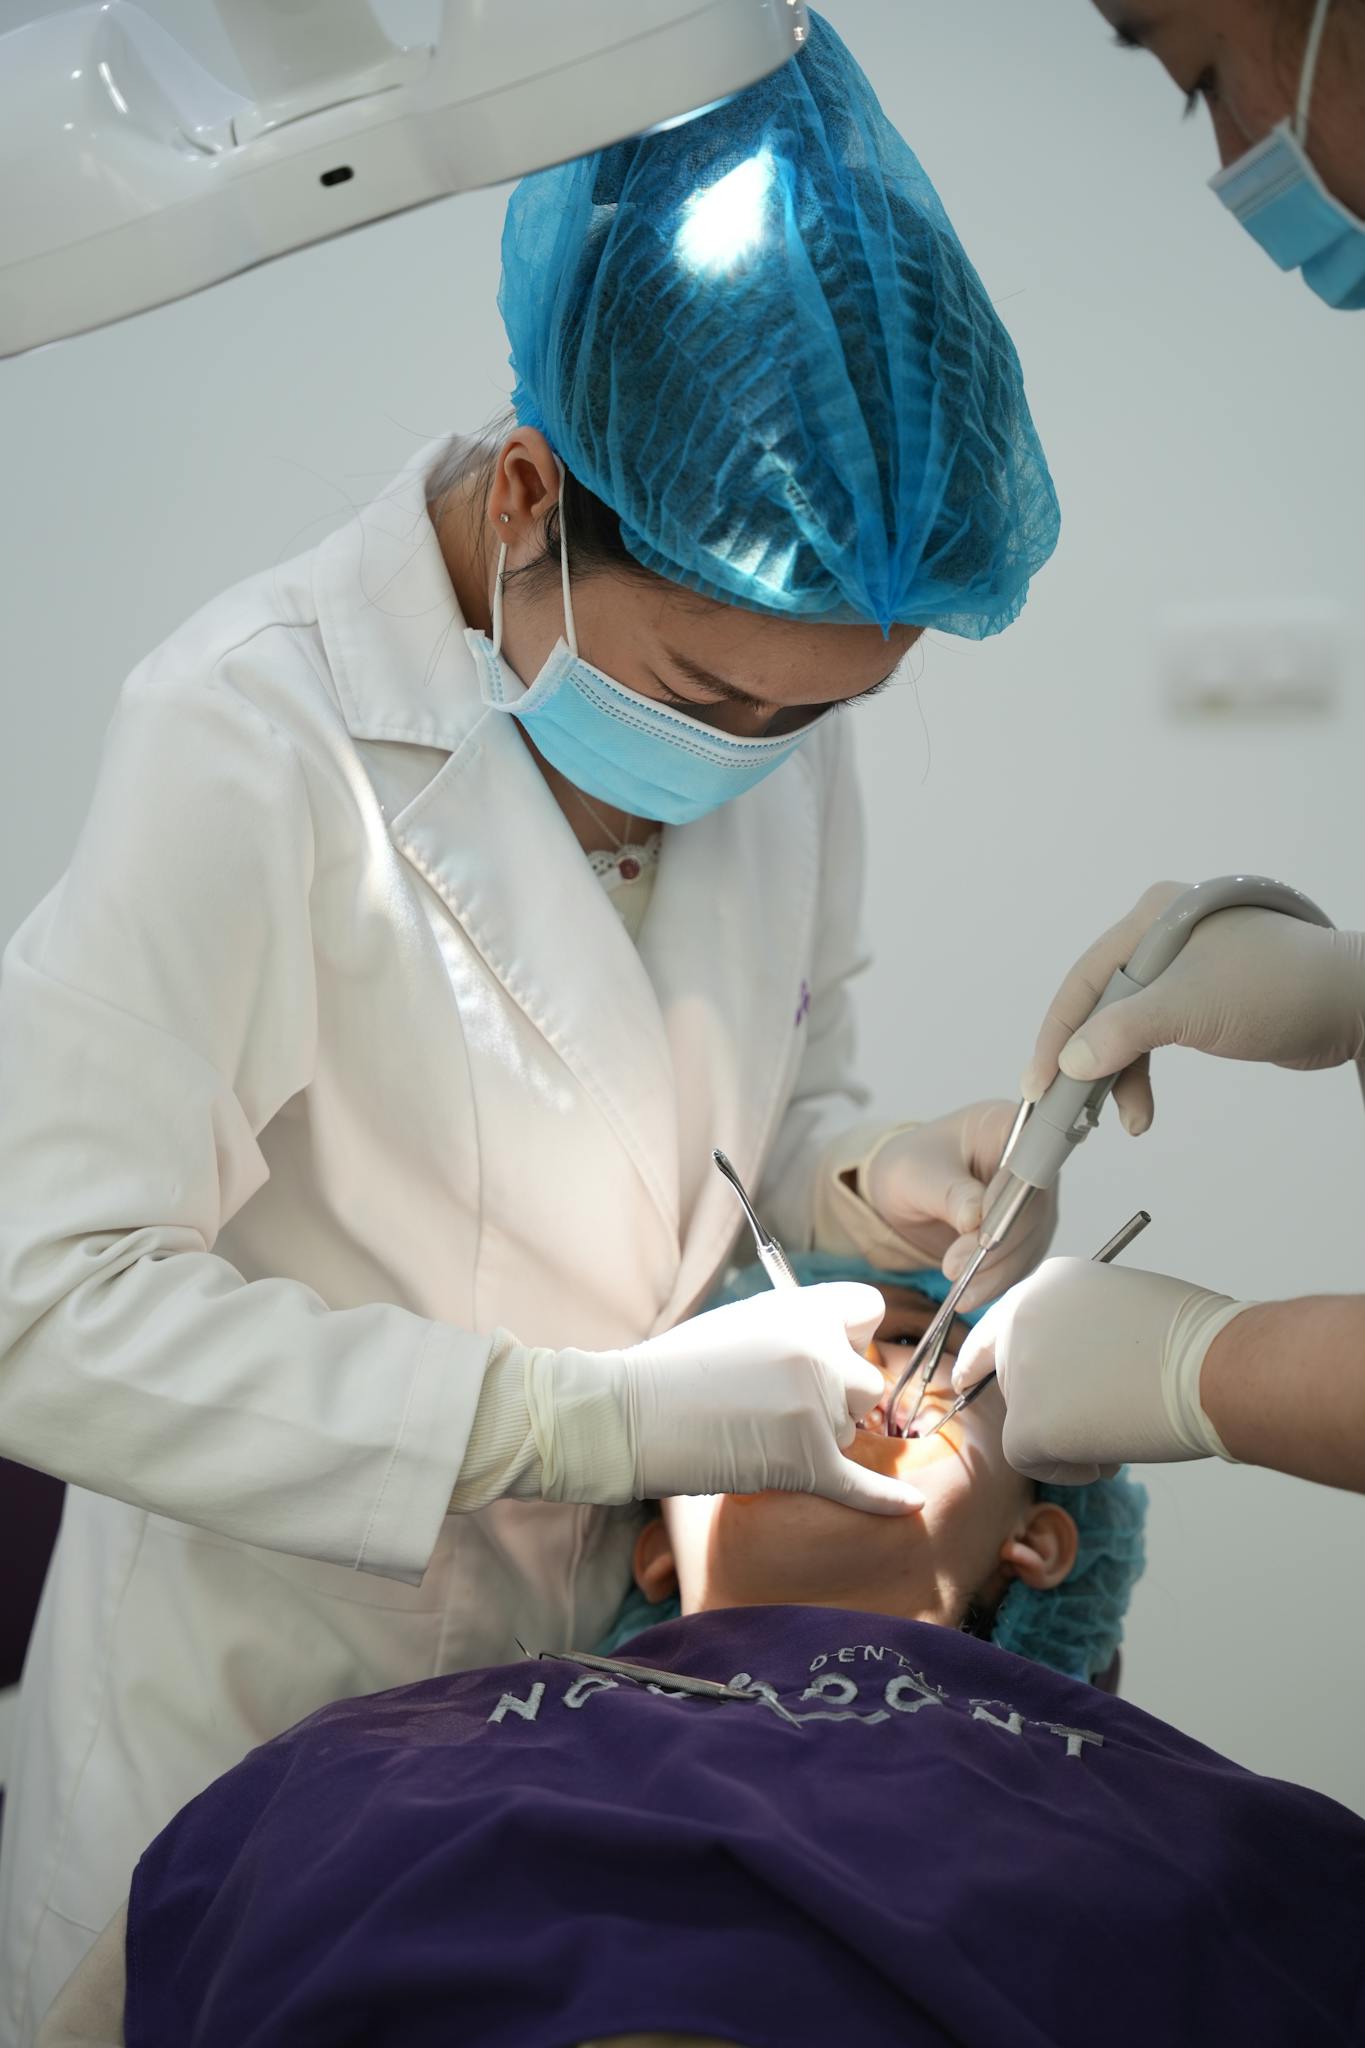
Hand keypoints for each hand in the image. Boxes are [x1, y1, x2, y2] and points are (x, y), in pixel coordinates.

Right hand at [622, 1284, 923, 1513]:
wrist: (629, 1416)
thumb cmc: (673, 1370)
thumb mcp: (739, 1322)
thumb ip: (793, 1327)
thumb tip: (833, 1341)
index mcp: (803, 1310)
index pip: (869, 1310)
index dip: (852, 1332)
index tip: (831, 1348)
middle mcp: (820, 1353)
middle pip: (869, 1382)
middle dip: (840, 1396)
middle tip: (787, 1406)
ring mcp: (817, 1408)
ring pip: (851, 1430)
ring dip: (821, 1437)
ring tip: (762, 1434)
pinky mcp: (807, 1461)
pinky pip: (862, 1486)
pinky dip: (885, 1500)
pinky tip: (910, 1505)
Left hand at [862, 1101, 1058, 1309]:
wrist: (905, 1190)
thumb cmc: (911, 1166)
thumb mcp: (917, 1173)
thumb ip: (948, 1192)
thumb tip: (976, 1219)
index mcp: (1005, 1127)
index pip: (1026, 1161)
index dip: (1009, 1197)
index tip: (979, 1227)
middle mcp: (1028, 1163)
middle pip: (1033, 1207)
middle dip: (997, 1242)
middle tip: (957, 1267)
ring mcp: (1032, 1201)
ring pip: (1030, 1240)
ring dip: (997, 1269)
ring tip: (961, 1289)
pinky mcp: (1026, 1233)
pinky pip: (1021, 1260)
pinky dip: (997, 1279)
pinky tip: (972, 1292)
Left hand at [951, 1257, 1251, 1482]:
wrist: (1215, 1369)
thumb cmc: (1196, 1342)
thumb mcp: (1123, 1309)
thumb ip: (1082, 1329)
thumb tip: (1067, 1371)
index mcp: (1049, 1282)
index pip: (1001, 1323)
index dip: (985, 1358)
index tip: (967, 1380)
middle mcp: (1022, 1315)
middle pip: (1012, 1377)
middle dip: (1052, 1405)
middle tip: (1106, 1414)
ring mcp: (1020, 1366)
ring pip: (1025, 1420)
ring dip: (1069, 1435)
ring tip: (1124, 1424)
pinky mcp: (1026, 1420)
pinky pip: (1028, 1457)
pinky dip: (1065, 1468)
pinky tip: (1108, 1452)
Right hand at [1021, 882, 1364, 1134]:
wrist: (1350, 1003)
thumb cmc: (1275, 987)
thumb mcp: (1189, 1009)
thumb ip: (1122, 1033)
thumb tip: (1069, 1064)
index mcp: (1150, 919)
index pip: (1083, 982)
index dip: (1055, 1037)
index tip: (1038, 1087)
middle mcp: (1159, 936)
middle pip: (1099, 1007)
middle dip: (1088, 1064)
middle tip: (1070, 1112)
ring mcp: (1182, 968)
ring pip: (1125, 1027)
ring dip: (1119, 1077)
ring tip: (1127, 1120)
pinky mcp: (1202, 998)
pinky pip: (1152, 1036)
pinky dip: (1143, 1072)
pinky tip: (1142, 1108)